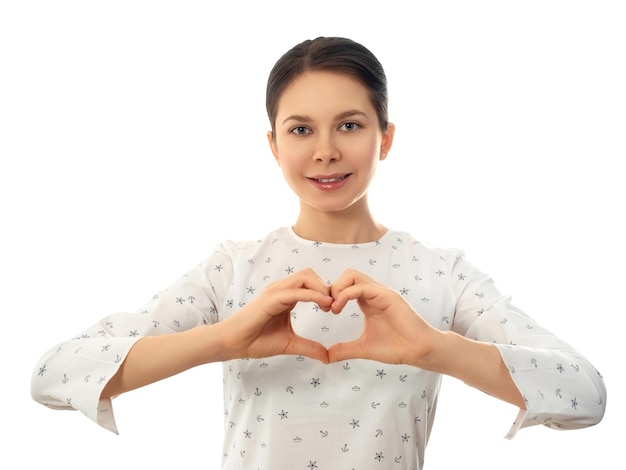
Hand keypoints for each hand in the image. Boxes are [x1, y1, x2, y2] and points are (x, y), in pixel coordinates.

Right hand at [219, 268, 333, 362]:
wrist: (233, 344)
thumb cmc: (256, 341)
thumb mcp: (290, 344)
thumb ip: (309, 347)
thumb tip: (327, 357)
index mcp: (285, 296)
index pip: (310, 283)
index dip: (325, 292)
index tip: (334, 309)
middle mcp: (281, 290)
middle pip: (309, 274)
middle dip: (325, 287)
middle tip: (334, 307)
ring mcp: (275, 292)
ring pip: (305, 277)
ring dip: (321, 288)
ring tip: (330, 306)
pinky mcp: (271, 299)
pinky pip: (296, 291)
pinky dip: (313, 295)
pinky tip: (324, 305)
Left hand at [327, 269, 438, 365]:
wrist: (420, 351)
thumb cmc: (397, 347)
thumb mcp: (363, 348)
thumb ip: (344, 349)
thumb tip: (327, 356)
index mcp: (368, 301)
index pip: (345, 285)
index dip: (331, 295)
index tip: (326, 312)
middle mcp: (373, 293)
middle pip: (347, 275)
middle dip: (331, 288)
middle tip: (326, 308)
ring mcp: (381, 292)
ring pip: (352, 275)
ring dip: (337, 288)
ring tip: (333, 308)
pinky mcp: (387, 296)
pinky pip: (360, 287)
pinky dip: (345, 294)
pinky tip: (338, 309)